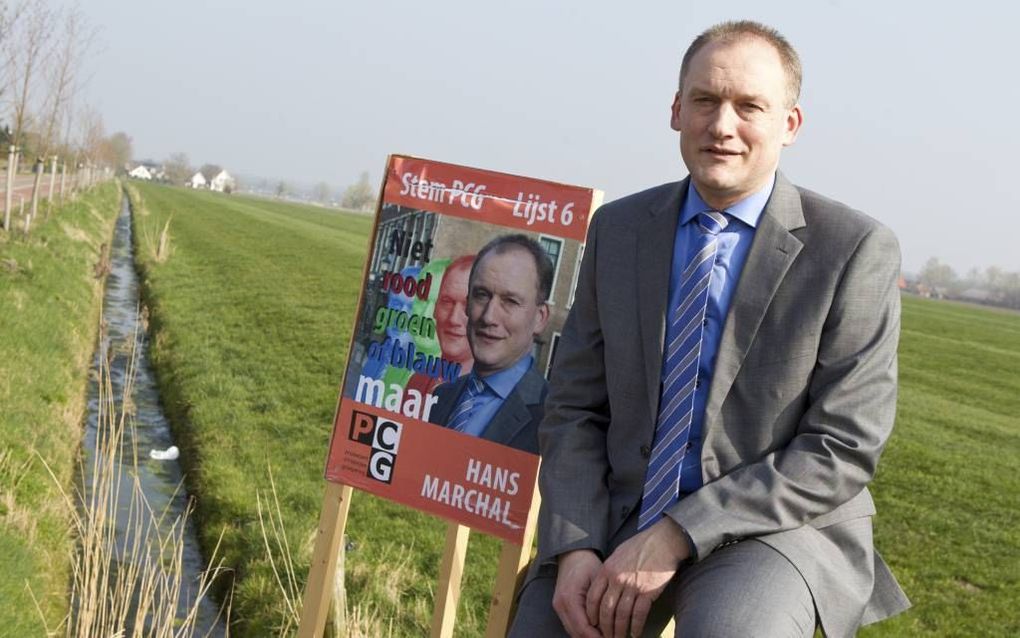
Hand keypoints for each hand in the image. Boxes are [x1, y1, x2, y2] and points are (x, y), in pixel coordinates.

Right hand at [553, 549, 603, 637]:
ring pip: (573, 633)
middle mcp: (561, 605)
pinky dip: (584, 632)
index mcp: (570, 598)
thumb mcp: (599, 580)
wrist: (573, 555)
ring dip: (589, 637)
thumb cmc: (588, 565)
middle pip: (577, 634)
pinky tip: (598, 631)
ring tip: (608, 636)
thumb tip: (613, 623)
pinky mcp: (560, 608)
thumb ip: (603, 602)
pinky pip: (571, 626)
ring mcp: (558, 608)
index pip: (584, 628)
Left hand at [585, 518, 690, 637]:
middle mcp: (617, 579)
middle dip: (604, 626)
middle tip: (605, 636)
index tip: (592, 623)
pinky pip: (639, 614)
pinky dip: (636, 626)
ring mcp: (632, 586)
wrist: (664, 541)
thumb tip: (602, 584)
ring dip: (619, 630)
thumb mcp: (618, 554)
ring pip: (621, 615)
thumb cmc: (641, 545)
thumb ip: (609, 570)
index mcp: (607, 570)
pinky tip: (635, 633)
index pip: (593, 597)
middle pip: (606, 609)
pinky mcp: (648, 591)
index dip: (591, 613)